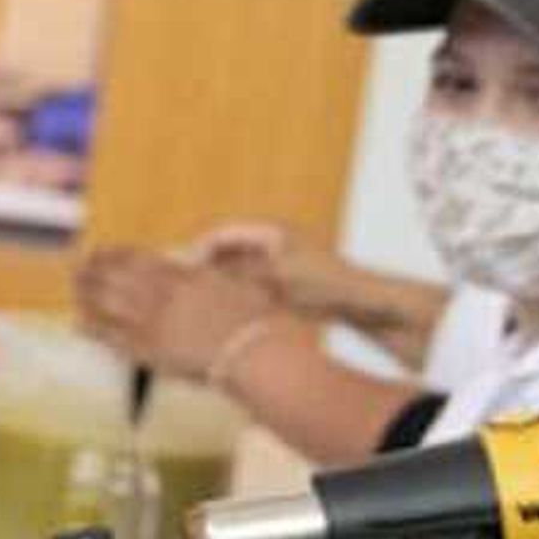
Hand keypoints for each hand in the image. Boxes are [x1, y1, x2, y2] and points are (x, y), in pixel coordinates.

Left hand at [71, 246, 284, 377]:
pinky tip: (78, 324)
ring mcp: (153, 323)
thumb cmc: (258, 319)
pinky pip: (112, 338)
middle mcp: (163, 295)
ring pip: (108, 303)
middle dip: (93, 268)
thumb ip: (211, 273)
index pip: (139, 259)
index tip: (102, 250)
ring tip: (73, 286)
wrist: (257, 351)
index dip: (116, 254)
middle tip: (76, 263)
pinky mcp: (149, 351)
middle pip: (116, 276)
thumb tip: (198, 265)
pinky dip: (92, 329)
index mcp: (184, 275)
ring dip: (86, 292)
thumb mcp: (237, 282)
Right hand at [179, 221, 393, 326]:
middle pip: (223, 249)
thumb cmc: (320, 283)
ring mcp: (273, 258)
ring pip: (232, 267)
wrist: (356, 301)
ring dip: (218, 282)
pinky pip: (245, 281)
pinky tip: (225, 308)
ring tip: (201, 302)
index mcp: (267, 230)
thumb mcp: (272, 277)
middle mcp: (268, 240)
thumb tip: (198, 274)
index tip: (183, 274)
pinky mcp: (277, 277)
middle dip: (204, 268)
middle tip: (186, 289)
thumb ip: (233, 273)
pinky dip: (233, 292)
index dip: (197, 252)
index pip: (219, 233)